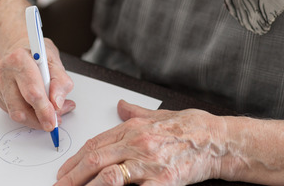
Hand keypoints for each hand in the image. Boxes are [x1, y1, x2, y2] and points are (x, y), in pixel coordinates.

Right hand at [0, 36, 75, 131]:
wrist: (21, 49)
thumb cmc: (38, 54)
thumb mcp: (55, 61)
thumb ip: (60, 82)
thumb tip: (57, 103)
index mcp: (18, 59)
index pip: (32, 91)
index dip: (44, 109)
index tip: (53, 121)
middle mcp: (3, 72)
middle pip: (20, 108)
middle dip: (39, 119)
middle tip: (54, 121)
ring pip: (16, 114)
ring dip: (35, 118)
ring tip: (51, 112)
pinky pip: (13, 113)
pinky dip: (28, 115)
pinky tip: (38, 106)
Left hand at [55, 100, 225, 185]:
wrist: (220, 141)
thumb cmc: (193, 128)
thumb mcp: (160, 115)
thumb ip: (136, 113)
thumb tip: (120, 105)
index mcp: (134, 128)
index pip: (95, 144)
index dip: (74, 160)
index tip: (62, 172)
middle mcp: (138, 143)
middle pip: (95, 160)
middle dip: (72, 176)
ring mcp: (149, 163)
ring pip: (108, 176)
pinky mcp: (163, 181)